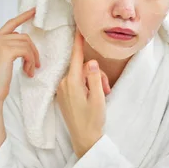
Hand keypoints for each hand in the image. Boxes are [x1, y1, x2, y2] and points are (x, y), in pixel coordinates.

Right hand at [0, 7, 39, 107]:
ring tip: (30, 70)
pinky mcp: (6, 51)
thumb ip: (10, 48)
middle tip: (35, 65)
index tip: (34, 10)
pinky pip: (26, 51)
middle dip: (33, 50)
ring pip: (26, 43)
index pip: (11, 23)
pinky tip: (28, 72)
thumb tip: (26, 42)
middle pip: (23, 36)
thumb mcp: (3, 60)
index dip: (24, 16)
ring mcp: (0, 44)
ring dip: (32, 58)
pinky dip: (31, 61)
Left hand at [56, 31, 109, 157]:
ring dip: (93, 82)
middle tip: (106, 89)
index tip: (79, 28)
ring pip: (81, 75)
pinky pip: (76, 83)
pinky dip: (87, 86)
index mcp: (72, 82)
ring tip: (102, 96)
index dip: (79, 42)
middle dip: (96, 74)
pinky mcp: (63, 95)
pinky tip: (93, 98)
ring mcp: (62, 90)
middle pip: (83, 67)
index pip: (76, 57)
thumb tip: (90, 61)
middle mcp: (64, 83)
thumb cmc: (93, 120)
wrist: (84, 140)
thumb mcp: (99, 97)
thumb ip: (94, 77)